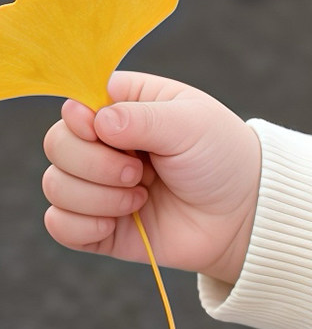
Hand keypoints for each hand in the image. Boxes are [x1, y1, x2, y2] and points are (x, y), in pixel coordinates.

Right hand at [42, 70, 260, 284]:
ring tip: (140, 196)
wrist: (240, 212)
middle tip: (138, 171)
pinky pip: (58, 225)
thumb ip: (143, 118)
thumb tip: (96, 120)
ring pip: (55, 186)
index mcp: (129, 104)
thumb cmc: (221, 154)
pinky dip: (84, 226)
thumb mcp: (191, 124)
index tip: (108, 133)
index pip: (76, 102)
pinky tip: (120, 222)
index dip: (80, 119)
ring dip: (97, 197)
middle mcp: (106, 142)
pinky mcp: (96, 224)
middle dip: (94, 163)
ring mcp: (99, 184)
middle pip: (57, 143)